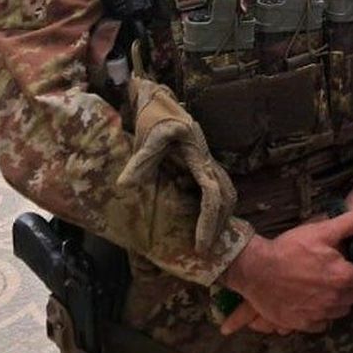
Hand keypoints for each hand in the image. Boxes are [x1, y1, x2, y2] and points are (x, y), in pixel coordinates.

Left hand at [114, 78, 232, 250]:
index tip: (199, 246)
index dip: (208, 223)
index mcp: (199, 158)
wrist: (161, 100)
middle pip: (226, 199)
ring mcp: (209, 163)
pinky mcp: (204, 164)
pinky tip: (204, 221)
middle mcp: (209, 162)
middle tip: (204, 252)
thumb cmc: (155, 117)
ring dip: (220, 218)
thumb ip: (141, 161)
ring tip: (207, 241)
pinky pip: (218, 190)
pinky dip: (216, 209)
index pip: (211, 196)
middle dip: (218, 227)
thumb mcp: (148, 136)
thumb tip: (125, 187)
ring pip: (226, 195)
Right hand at [219, 209, 352, 334]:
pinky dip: (323, 315)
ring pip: (341, 311)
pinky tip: (315, 302)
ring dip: (341, 301)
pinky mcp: (303, 323)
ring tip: (330, 288)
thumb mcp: (321, 230)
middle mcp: (334, 299)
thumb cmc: (289, 249)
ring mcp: (318, 314)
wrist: (256, 270)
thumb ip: (352, 223)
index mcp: (342, 277)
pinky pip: (323, 323)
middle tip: (344, 275)